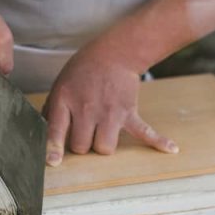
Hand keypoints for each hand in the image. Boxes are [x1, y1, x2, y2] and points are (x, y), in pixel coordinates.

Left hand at [42, 43, 178, 166]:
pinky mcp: (128, 113)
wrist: (114, 52)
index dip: (54, 148)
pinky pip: (144, 131)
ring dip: (102, 145)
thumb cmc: (83, 71)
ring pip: (105, 147)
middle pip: (82, 147)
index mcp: (66, 100)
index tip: (53, 162)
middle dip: (81, 145)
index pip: (57, 130)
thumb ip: (52, 111)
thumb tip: (44, 133)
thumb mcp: (61, 86)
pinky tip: (170, 149)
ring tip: (101, 134)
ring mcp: (109, 113)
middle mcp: (87, 109)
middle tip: (82, 133)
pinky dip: (158, 140)